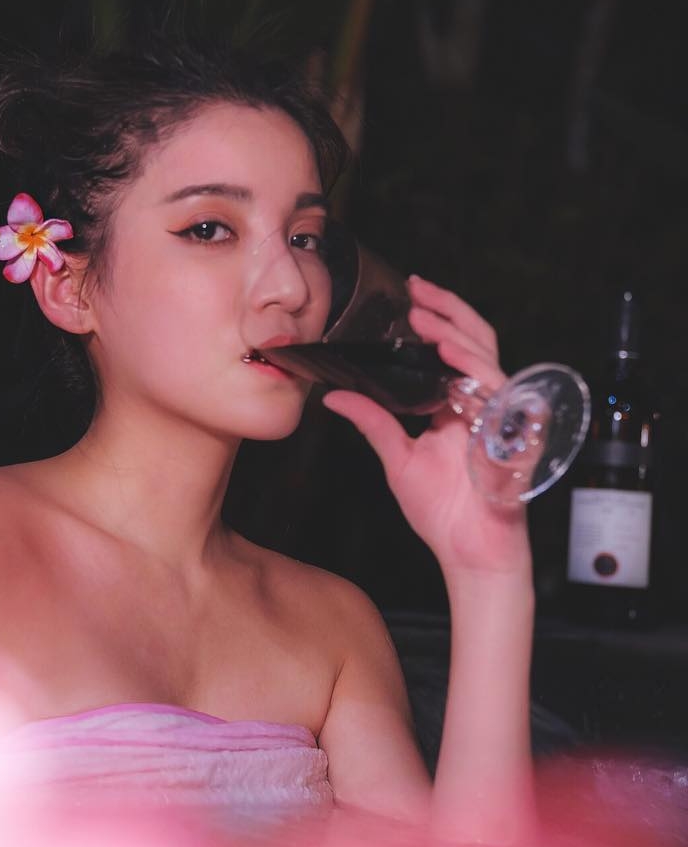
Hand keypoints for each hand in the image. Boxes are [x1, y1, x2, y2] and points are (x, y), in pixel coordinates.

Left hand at [321, 276, 531, 579]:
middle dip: (448, 311)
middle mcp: (481, 403)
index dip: (436, 316)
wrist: (470, 554)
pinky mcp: (514, 435)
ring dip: (457, 337)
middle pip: (474, 340)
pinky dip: (478, 374)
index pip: (452, 346)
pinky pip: (502, 395)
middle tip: (416, 292)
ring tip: (426, 321)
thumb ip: (372, 422)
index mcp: (455, 404)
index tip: (408, 294)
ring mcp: (501, 417)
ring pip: (488, 360)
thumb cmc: (442, 513)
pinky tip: (454, 360)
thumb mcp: (398, 458)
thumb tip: (332, 396)